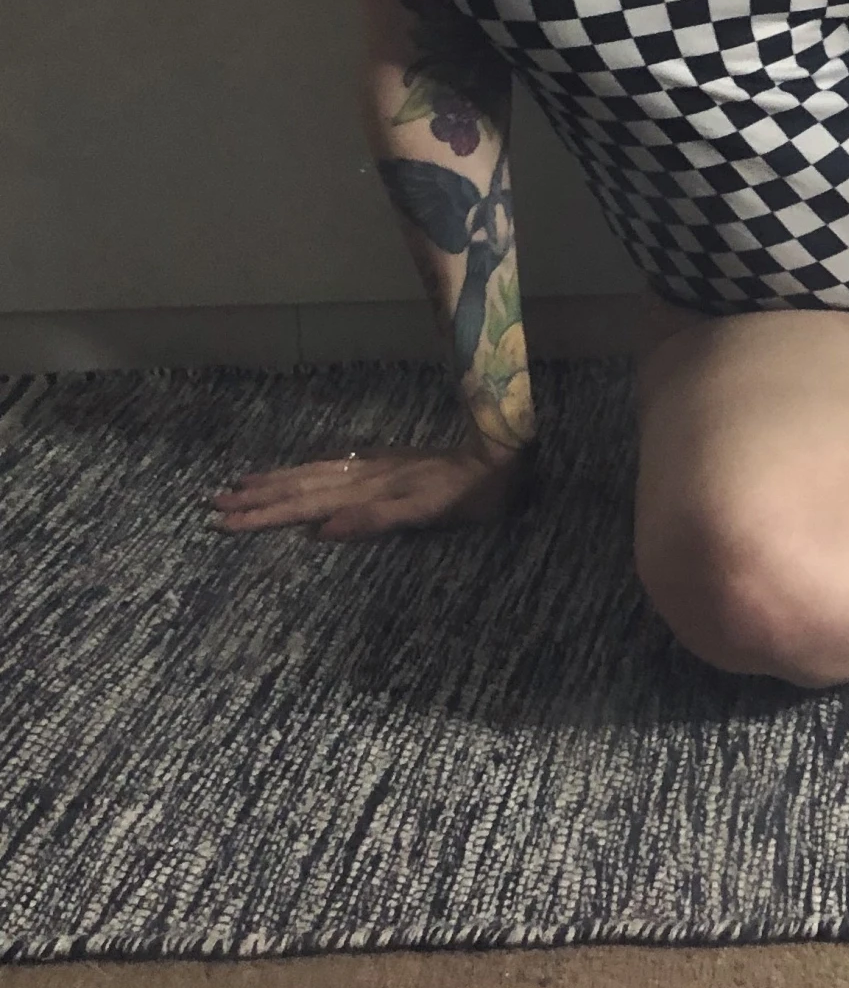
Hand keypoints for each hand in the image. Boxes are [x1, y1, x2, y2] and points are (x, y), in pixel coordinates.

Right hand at [210, 440, 532, 539]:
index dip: (263, 515)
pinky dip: (305, 471)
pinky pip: (332, 467)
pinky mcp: (385, 463)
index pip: (303, 507)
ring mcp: (372, 467)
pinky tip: (299, 472)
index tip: (224, 521)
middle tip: (213, 504)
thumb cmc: (466, 497)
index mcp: (366, 492)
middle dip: (255, 499)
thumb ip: (375, 521)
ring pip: (311, 473)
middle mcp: (362, 476)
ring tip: (239, 484)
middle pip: (298, 488)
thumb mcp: (426, 515)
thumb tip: (322, 530)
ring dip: (274, 482)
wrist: (498, 457)